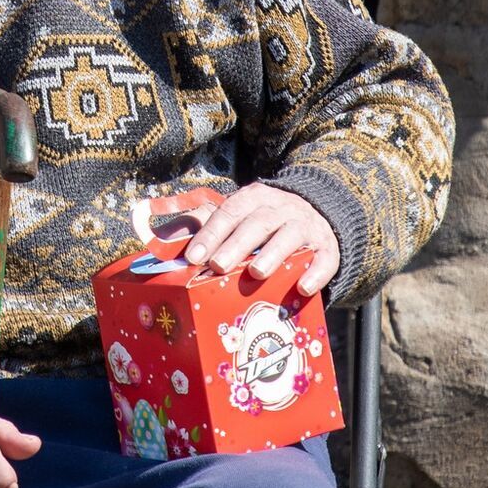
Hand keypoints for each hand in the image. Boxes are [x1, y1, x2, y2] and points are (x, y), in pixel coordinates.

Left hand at [181, 182, 339, 296]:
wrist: (317, 216)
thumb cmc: (263, 224)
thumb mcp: (234, 217)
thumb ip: (199, 226)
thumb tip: (159, 239)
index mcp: (254, 198)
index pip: (230, 211)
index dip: (211, 233)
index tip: (193, 256)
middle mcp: (281, 208)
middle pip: (258, 222)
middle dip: (237, 244)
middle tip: (218, 266)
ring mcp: (307, 226)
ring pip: (291, 236)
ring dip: (273, 253)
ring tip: (256, 272)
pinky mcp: (329, 248)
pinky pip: (325, 259)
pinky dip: (316, 272)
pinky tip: (303, 288)